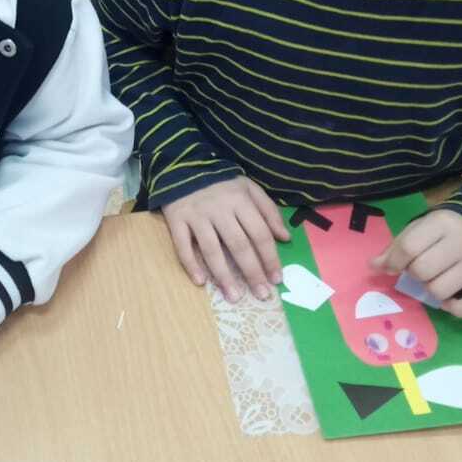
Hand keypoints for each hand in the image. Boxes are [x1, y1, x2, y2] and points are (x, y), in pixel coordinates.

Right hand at [161, 176, 289, 301]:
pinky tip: (201, 282)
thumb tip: (285, 238)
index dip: (270, 258)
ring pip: (211, 249)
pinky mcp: (176, 220)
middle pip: (238, 245)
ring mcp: (197, 215)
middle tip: (261, 295)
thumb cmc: (221, 182)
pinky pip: (183, 246)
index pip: (259, 233)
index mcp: (240, 201)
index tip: (276, 279)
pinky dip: (191, 264)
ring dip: (224, 276)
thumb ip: (269, 211)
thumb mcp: (250, 188)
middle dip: (252, 272)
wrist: (183, 165)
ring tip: (234, 297)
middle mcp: (219, 209)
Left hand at [370, 209, 461, 317]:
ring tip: (435, 280)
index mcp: (442, 223)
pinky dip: (457, 309)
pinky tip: (449, 301)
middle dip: (413, 275)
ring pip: (440, 291)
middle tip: (418, 271)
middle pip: (422, 271)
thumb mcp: (420, 229)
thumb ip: (397, 247)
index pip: (408, 248)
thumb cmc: (444, 232)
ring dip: (431, 290)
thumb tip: (373, 266)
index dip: (394, 262)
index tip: (393, 266)